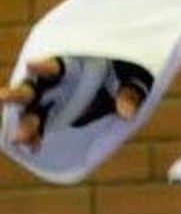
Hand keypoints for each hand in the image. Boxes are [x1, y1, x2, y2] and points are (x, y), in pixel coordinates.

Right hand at [0, 56, 151, 151]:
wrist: (119, 81)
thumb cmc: (125, 71)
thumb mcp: (134, 77)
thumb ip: (130, 92)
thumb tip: (128, 113)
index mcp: (71, 65)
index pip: (52, 65)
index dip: (42, 65)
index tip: (31, 65)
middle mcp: (53, 84)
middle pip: (30, 88)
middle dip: (17, 94)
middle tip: (2, 97)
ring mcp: (48, 102)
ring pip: (28, 112)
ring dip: (22, 123)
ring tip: (18, 138)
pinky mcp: (50, 118)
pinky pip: (37, 129)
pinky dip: (34, 138)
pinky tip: (35, 148)